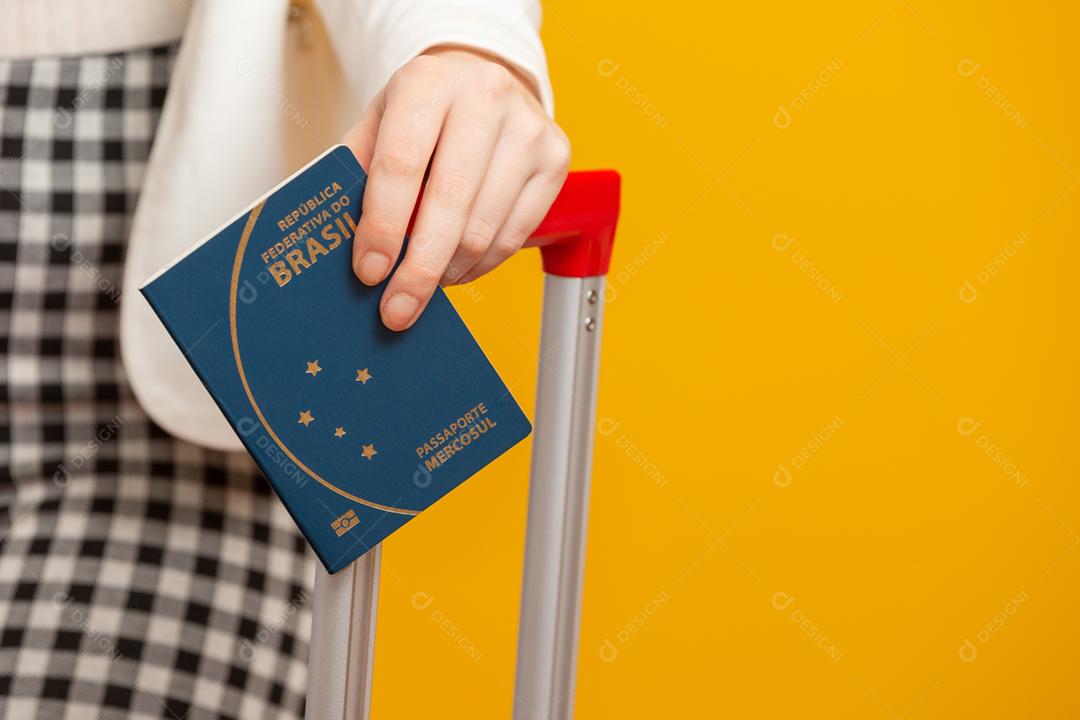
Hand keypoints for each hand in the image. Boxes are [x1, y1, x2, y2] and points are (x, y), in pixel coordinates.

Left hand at [342, 46, 570, 330]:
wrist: (486, 79)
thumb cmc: (425, 111)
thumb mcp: (380, 123)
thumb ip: (358, 174)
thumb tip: (342, 244)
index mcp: (428, 82)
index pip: (401, 165)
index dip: (383, 226)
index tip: (369, 272)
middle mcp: (484, 96)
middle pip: (449, 202)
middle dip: (419, 268)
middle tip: (397, 308)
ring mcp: (527, 128)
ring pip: (485, 228)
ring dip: (449, 270)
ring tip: (426, 283)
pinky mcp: (556, 159)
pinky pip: (515, 236)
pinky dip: (481, 265)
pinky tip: (457, 268)